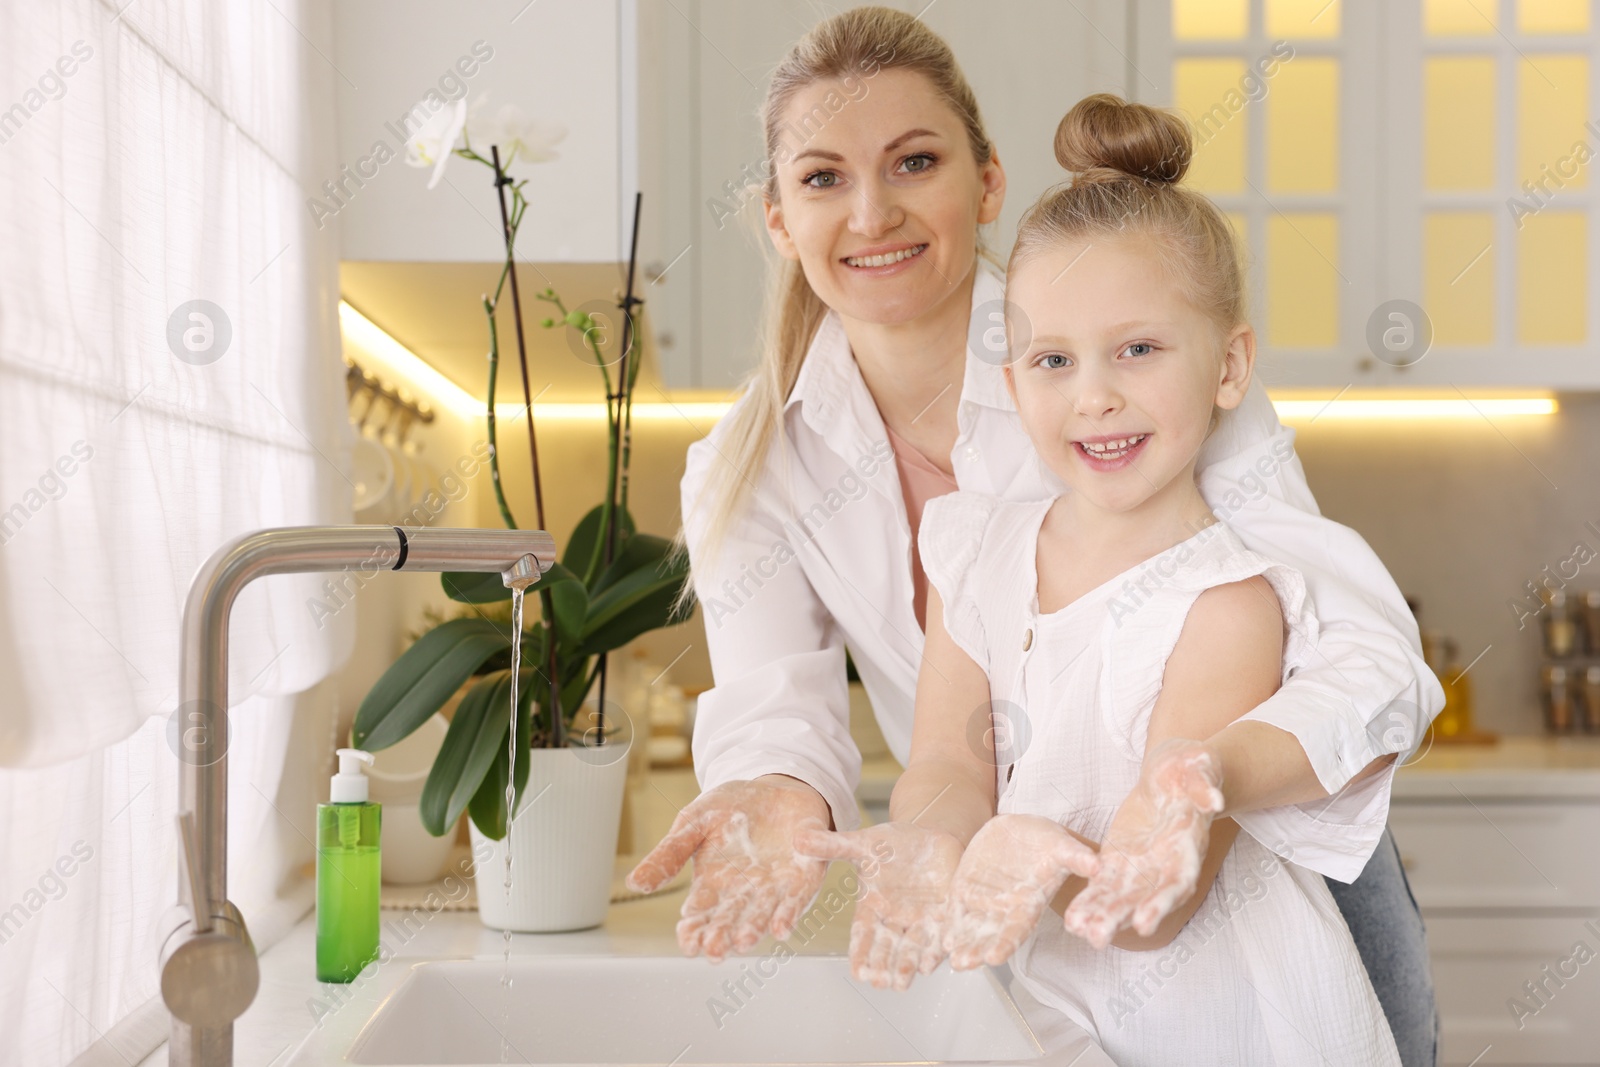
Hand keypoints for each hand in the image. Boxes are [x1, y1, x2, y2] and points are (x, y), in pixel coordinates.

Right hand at [626, 776, 830, 960]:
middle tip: (714, 951)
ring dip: (754, 928)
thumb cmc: (730, 808)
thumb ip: (669, 853)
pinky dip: (789, 913)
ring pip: (762, 914)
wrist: (775, 785)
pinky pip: (796, 898)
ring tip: (743, 941)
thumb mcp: (693, 823)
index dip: (693, 931)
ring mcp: (773, 888)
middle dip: (722, 936)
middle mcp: (742, 893)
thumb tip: (634, 883)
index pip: (699, 914)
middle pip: (729, 920)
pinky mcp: (803, 876)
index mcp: (712, 883)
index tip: (688, 944)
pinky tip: (782, 929)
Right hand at [793, 822, 962, 990]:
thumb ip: (834, 846)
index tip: (857, 972)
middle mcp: (895, 921)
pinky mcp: (944, 919)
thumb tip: (798, 839)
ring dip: (907, 968)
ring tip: (901, 983)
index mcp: (872, 907)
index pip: (862, 935)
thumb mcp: (863, 844)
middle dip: (882, 967)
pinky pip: (940, 939)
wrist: (932, 839)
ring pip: (912, 951)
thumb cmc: (894, 844)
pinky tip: (930, 964)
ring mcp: (920, 922)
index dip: (859, 954)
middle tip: (878, 982)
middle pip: (886, 949)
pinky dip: (936, 952)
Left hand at [942, 814, 1098, 969]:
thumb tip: (1096, 864)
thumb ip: (1075, 856)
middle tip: (962, 963)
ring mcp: (984, 900)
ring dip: (960, 943)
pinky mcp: (966, 888)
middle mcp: (1005, 909)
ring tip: (950, 957)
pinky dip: (948, 922)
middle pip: (990, 936)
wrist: (1022, 831)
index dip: (1006, 943)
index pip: (1017, 929)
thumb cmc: (1046, 842)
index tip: (994, 957)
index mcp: (1028, 903)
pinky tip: (939, 936)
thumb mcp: (1061, 845)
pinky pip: (955, 909)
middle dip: (976, 951)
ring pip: (970, 928)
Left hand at [1062, 738, 1224, 948]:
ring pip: (1121, 898)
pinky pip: (1103, 884)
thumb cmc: (1191, 768)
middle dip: (1121, 918)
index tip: (1143, 923)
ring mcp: (1142, 867)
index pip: (1177, 882)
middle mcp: (1166, 867)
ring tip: (1078, 931)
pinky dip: (1089, 899)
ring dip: (1100, 915)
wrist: (1172, 772)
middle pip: (1144, 899)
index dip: (1161, 903)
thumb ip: (1203, 786)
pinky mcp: (1120, 860)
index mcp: (1189, 848)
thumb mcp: (1199, 767)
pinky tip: (1072, 917)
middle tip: (1098, 937)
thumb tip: (1213, 800)